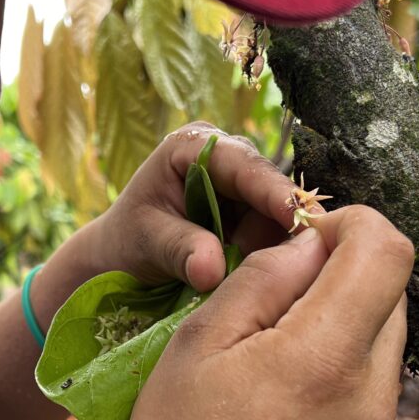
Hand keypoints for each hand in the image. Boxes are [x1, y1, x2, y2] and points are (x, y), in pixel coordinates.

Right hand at [60, 205, 412, 419]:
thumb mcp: (201, 337)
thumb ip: (267, 276)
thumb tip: (315, 237)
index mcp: (321, 360)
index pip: (386, 251)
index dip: (349, 224)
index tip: (304, 237)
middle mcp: (372, 398)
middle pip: (392, 291)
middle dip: (344, 272)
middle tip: (280, 295)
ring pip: (388, 335)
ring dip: (346, 319)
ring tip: (282, 349)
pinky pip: (380, 382)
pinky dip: (347, 365)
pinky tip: (295, 392)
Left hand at [81, 121, 304, 291]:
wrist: (121, 256)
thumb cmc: (127, 240)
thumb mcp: (147, 242)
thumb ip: (180, 249)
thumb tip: (212, 270)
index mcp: (192, 145)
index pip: (244, 165)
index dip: (273, 192)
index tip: (298, 220)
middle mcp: (225, 155)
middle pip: (270, 188)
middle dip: (274, 228)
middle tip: (265, 268)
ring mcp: (240, 184)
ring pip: (276, 214)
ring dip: (268, 247)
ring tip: (242, 273)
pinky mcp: (251, 211)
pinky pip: (272, 232)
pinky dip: (266, 255)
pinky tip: (256, 274)